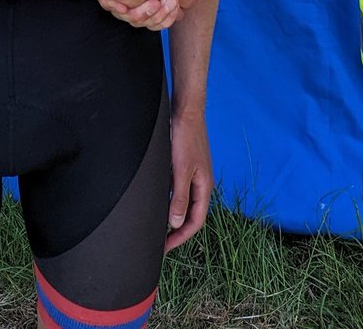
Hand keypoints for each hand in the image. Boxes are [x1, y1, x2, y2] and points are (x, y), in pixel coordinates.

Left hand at [166, 109, 212, 251]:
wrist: (185, 113)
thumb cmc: (185, 138)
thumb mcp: (181, 171)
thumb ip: (179, 198)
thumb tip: (175, 223)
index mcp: (204, 187)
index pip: (195, 222)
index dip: (180, 237)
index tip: (165, 248)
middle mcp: (201, 184)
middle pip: (191, 215)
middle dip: (177, 232)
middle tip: (160, 243)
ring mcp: (194, 175)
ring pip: (185, 204)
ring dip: (174, 218)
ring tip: (159, 229)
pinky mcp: (186, 168)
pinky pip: (180, 192)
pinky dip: (171, 203)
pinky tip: (160, 204)